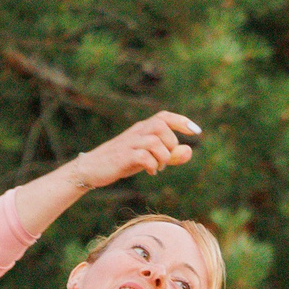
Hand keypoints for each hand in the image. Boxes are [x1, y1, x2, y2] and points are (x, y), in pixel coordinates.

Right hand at [69, 111, 200, 190]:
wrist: (92, 168)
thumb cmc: (123, 161)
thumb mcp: (149, 157)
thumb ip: (170, 156)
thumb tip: (190, 151)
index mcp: (143, 129)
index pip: (164, 117)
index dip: (182, 121)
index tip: (196, 132)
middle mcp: (137, 132)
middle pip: (161, 126)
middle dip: (171, 143)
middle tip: (166, 159)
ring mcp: (129, 143)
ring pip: (155, 141)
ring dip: (163, 156)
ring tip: (158, 167)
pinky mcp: (123, 156)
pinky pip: (144, 156)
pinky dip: (152, 165)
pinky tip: (151, 171)